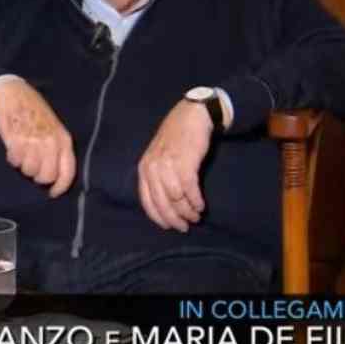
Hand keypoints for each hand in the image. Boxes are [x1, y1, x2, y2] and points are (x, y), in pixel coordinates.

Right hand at [0, 78, 75, 197]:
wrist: (14, 94)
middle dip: (37, 176)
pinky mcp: (16, 140)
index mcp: (63, 140)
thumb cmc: (36, 112)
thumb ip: (57, 150)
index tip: (52, 193)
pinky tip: (13, 148)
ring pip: (28, 170)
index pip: (67, 172)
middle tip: (31, 166)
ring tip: (21, 153)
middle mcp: (50, 142)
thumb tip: (55, 175)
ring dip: (23, 166)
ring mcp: (33, 142)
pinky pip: (14, 161)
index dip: (60, 187)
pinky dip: (12, 158)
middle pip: (45, 176)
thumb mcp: (54, 129)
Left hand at [137, 99, 212, 232]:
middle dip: (174, 218)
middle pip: (161, 202)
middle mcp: (152, 167)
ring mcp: (167, 165)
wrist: (191, 116)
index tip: (169, 226)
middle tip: (185, 226)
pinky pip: (189, 190)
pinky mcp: (185, 163)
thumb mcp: (159, 157)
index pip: (146, 200)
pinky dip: (195, 201)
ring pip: (176, 198)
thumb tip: (166, 204)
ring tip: (196, 215)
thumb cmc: (176, 139)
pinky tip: (201, 205)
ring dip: (187, 211)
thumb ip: (158, 177)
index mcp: (144, 168)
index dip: (158, 216)